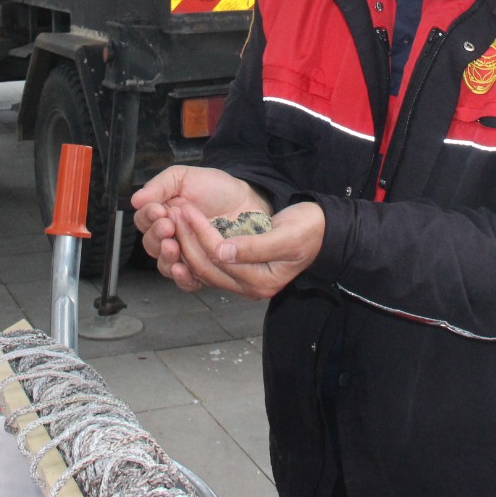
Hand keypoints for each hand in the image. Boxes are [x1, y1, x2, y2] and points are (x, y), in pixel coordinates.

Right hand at [131, 165, 269, 291]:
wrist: (248, 201)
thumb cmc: (218, 189)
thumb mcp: (185, 178)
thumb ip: (160, 185)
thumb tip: (136, 200)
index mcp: (162, 215)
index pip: (143, 221)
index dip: (148, 217)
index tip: (159, 210)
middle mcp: (170, 237)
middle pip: (151, 245)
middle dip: (156, 236)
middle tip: (168, 226)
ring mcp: (186, 255)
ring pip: (164, 265)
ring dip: (165, 257)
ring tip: (173, 246)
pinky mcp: (202, 270)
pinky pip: (186, 282)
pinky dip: (181, 279)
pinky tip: (181, 270)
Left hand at [166, 199, 324, 299]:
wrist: (322, 231)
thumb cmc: (309, 230)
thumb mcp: (286, 237)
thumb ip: (255, 247)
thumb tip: (223, 252)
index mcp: (262, 281)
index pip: (219, 258)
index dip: (199, 233)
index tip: (186, 209)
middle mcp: (250, 287)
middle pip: (206, 266)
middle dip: (186, 238)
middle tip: (173, 211)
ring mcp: (243, 282)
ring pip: (203, 267)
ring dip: (186, 243)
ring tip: (175, 217)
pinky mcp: (240, 272)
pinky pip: (209, 265)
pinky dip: (194, 248)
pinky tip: (184, 230)